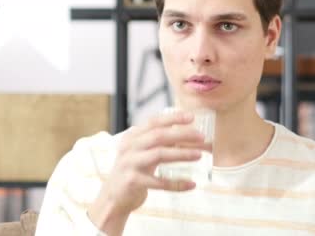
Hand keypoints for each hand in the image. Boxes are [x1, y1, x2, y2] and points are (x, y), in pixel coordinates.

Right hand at [87, 111, 208, 234]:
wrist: (113, 197)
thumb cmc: (134, 172)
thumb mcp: (143, 153)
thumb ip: (161, 143)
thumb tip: (192, 136)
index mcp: (132, 137)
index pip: (154, 122)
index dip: (173, 118)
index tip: (191, 117)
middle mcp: (129, 147)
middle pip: (159, 136)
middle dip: (182, 134)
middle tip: (201, 136)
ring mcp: (130, 164)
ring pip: (159, 154)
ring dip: (181, 154)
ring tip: (199, 155)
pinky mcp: (133, 182)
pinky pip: (159, 182)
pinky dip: (177, 183)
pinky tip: (192, 184)